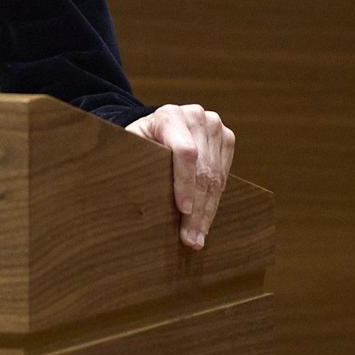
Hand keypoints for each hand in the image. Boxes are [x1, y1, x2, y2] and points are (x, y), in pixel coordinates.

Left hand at [126, 103, 234, 249]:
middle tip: (190, 238)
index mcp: (169, 115)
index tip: (183, 211)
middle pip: (203, 169)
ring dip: (207, 210)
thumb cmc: (138, 141)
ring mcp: (213, 125)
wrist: (156, 125)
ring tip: (198, 237)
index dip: (185, 184)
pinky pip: (224, 174)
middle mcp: (195, 116)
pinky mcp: (226, 137)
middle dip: (197, 209)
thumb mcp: (129, 146)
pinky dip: (214, 199)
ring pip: (216, 176)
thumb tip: (128, 199)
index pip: (185, 152)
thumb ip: (133, 162)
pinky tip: (206, 219)